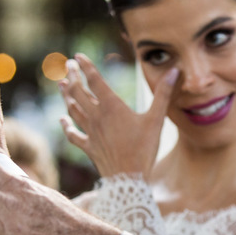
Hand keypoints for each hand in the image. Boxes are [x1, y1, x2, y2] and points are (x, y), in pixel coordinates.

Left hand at [59, 54, 177, 177]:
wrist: (129, 179)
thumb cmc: (144, 149)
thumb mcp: (156, 120)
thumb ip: (164, 94)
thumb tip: (174, 71)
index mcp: (112, 107)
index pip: (95, 81)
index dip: (86, 66)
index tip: (78, 55)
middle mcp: (97, 117)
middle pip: (79, 92)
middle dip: (73, 76)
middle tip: (68, 64)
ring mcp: (90, 132)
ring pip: (73, 109)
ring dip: (66, 95)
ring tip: (61, 84)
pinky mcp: (89, 147)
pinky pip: (73, 134)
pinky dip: (66, 126)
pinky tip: (62, 120)